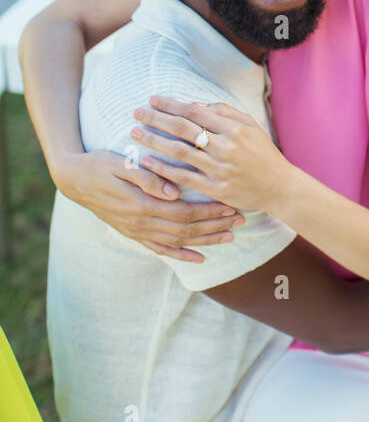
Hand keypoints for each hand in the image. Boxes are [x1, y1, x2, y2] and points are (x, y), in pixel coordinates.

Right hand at [55, 150, 242, 261]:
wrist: (74, 180)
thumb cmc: (100, 165)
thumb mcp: (121, 164)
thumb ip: (147, 178)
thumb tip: (173, 192)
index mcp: (142, 204)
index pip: (185, 212)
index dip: (210, 212)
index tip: (232, 206)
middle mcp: (141, 223)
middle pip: (187, 229)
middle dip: (215, 226)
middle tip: (241, 220)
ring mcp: (137, 231)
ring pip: (178, 242)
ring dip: (205, 240)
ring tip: (230, 236)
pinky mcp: (133, 233)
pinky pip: (160, 249)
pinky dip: (181, 254)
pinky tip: (199, 257)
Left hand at [131, 97, 291, 214]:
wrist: (279, 186)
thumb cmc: (263, 153)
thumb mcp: (250, 125)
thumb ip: (224, 112)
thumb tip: (195, 104)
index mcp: (233, 128)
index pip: (194, 111)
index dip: (171, 104)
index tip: (153, 100)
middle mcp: (225, 146)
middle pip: (183, 128)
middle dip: (156, 118)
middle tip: (136, 112)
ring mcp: (219, 168)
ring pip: (179, 151)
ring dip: (154, 140)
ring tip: (135, 133)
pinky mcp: (215, 188)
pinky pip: (183, 177)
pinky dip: (163, 169)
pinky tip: (147, 162)